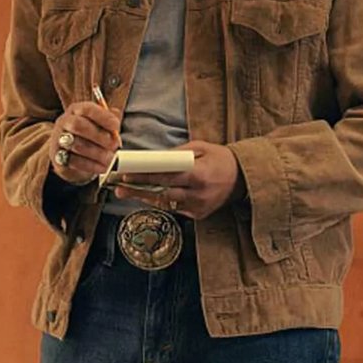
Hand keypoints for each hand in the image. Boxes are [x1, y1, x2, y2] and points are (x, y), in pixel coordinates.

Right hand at [49, 100, 120, 185]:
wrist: (72, 155)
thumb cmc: (90, 136)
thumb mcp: (99, 124)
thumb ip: (109, 120)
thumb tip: (116, 122)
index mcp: (76, 110)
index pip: (87, 109)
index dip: (103, 117)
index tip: (116, 126)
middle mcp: (64, 122)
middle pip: (78, 125)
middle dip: (99, 136)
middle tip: (113, 145)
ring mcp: (58, 140)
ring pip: (76, 145)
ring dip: (97, 153)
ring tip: (110, 158)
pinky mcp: (57, 158)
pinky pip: (74, 161)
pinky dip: (91, 165)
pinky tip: (102, 166)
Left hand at [114, 140, 245, 219]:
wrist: (243, 179)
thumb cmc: (221, 158)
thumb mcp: (201, 147)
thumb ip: (178, 154)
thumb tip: (155, 157)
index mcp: (198, 174)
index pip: (165, 176)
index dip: (145, 175)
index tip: (128, 173)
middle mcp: (197, 193)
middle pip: (161, 192)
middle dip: (138, 189)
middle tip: (119, 186)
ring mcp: (198, 207)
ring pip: (165, 204)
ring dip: (144, 197)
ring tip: (126, 192)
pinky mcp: (198, 215)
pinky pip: (175, 209)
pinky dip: (161, 202)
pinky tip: (147, 196)